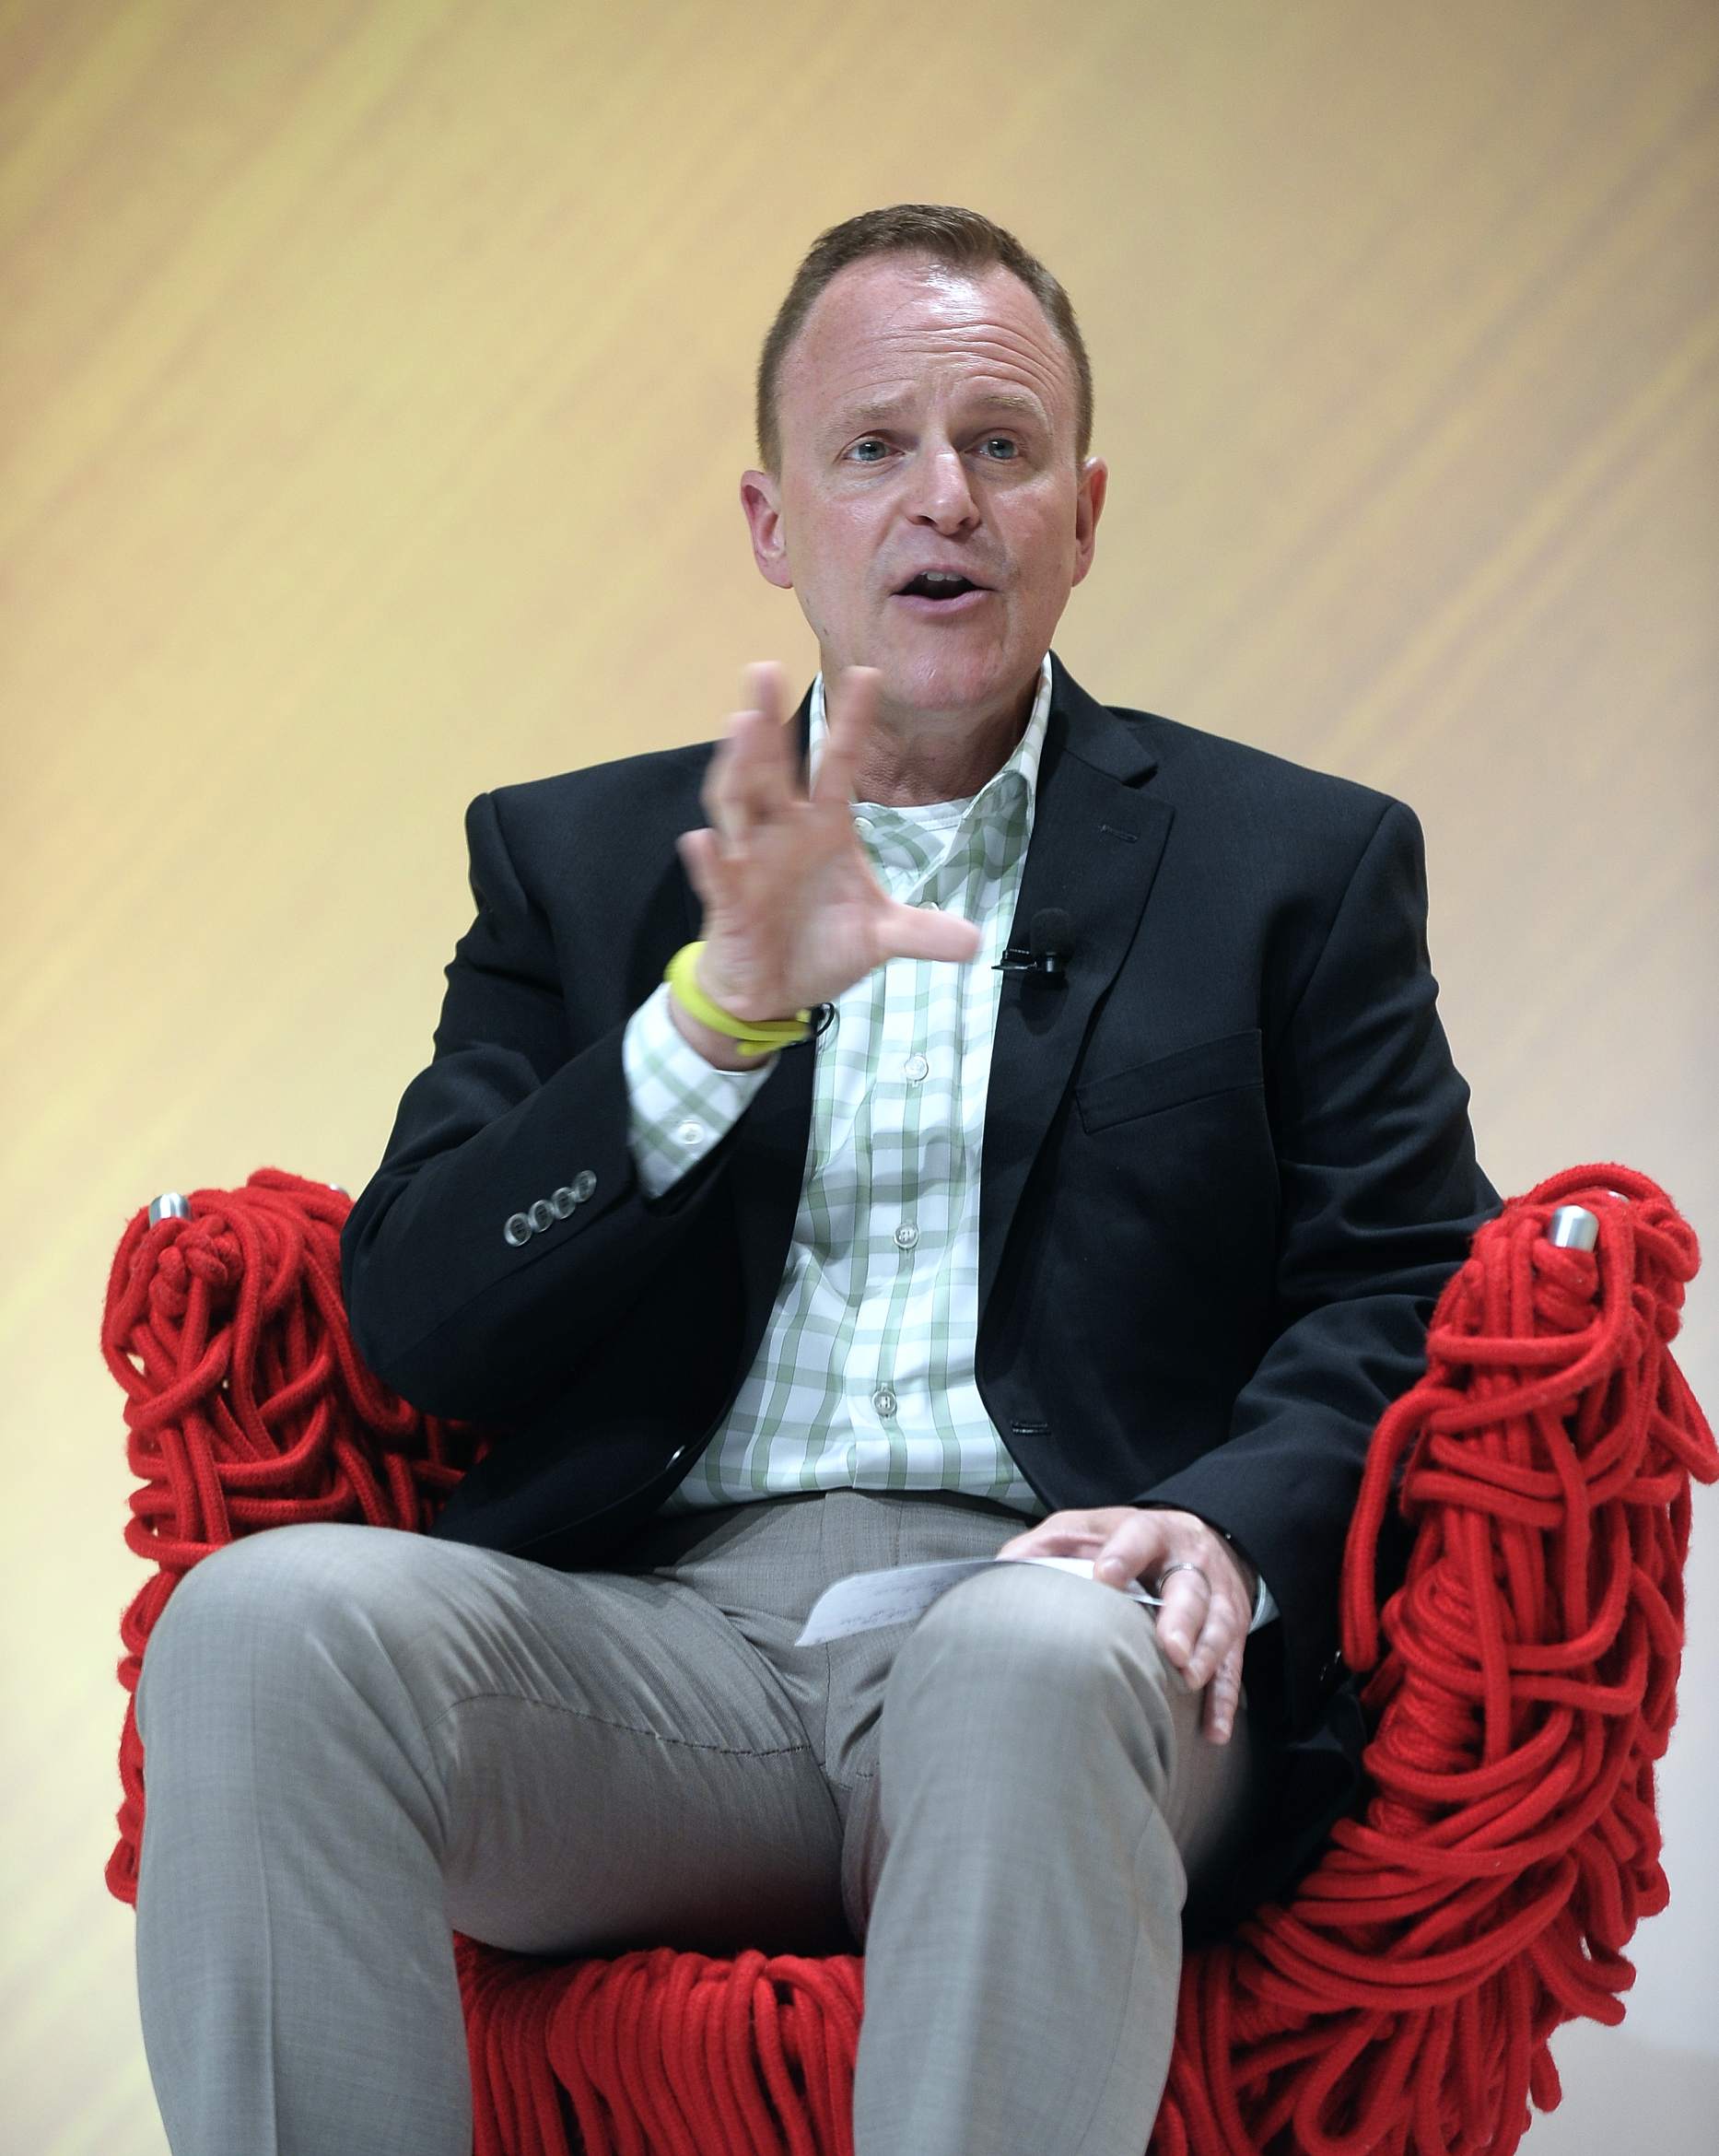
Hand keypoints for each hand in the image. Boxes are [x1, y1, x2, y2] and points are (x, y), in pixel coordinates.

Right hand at [673, 664, 980, 1057]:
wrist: (771, 993)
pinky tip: (702, 841)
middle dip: (770, 722)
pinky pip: (718, 877)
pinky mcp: (729, 903)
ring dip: (738, 766)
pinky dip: (710, 859)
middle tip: (765, 668)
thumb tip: (976, 943)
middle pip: (773, 767)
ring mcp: (750, 862)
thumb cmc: (820, 946)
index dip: (853, 722)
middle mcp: (782, 832)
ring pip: (738, 804)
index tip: (868, 672)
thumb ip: (921, 932)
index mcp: (823, 827)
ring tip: (740, 724)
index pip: (839, 764)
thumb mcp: (879, 939)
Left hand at [995, 1506, 1254, 1742]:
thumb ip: (1049, 1545)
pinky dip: (1224, 1699)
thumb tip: (1003, 1569)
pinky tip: (1213, 1730)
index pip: (1139, 1536)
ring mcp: (1217, 1596)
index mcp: (1151, 1532)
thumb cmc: (1129, 1541)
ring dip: (1207, 1655)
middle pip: (1191, 1587)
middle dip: (1182, 1618)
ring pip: (1219, 1625)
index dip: (1124, 1554)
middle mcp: (1190, 1562)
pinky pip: (1233, 1667)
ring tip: (1190, 1680)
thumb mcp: (1088, 1529)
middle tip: (1170, 1649)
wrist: (1198, 1537)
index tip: (1106, 1575)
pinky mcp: (1233, 1630)